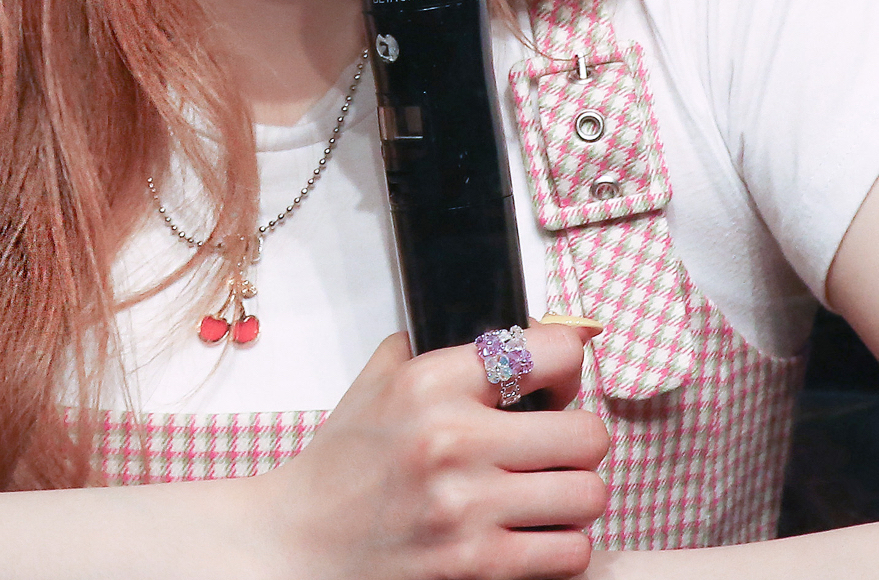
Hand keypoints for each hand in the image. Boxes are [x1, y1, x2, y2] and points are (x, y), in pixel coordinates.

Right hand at [262, 323, 607, 579]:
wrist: (301, 539)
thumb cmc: (344, 462)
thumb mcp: (380, 378)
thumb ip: (439, 345)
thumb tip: (519, 332)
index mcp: (433, 380)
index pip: (552, 352)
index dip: (569, 365)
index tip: (559, 381)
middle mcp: (455, 439)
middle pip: (587, 433)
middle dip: (579, 438)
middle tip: (557, 444)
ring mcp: (467, 507)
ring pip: (588, 495)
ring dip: (575, 494)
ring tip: (548, 491)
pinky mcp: (475, 565)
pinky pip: (569, 553)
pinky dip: (563, 544)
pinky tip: (535, 532)